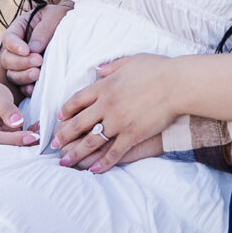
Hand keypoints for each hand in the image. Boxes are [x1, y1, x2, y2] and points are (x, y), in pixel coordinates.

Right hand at [0, 1, 73, 95]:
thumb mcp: (55, 16)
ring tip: (37, 74)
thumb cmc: (63, 18)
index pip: (8, 38)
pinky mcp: (31, 75)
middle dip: (21, 62)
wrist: (77, 28)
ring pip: (12, 74)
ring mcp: (23, 63)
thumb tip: (32, 49)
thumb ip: (43, 30)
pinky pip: (23, 86)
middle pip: (7, 59)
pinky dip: (26, 88)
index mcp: (20, 29)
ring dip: (23, 76)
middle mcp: (17, 47)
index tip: (26, 50)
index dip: (14, 46)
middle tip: (38, 61)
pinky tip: (34, 89)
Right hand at [0, 74, 39, 146]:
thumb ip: (6, 108)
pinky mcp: (7, 133)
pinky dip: (30, 133)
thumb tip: (18, 123)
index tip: (32, 137)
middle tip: (41, 135)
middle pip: (7, 146)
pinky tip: (39, 126)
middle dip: (24, 142)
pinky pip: (19, 137)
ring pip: (15, 143)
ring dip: (30, 138)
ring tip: (42, 129)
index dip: (15, 140)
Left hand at [52, 55, 179, 172]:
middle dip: (63, 136)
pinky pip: (113, 153)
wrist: (177, 83)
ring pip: (90, 141)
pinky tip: (93, 171)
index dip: (66, 110)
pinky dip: (102, 163)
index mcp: (105, 86)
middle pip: (78, 123)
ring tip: (65, 162)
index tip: (59, 118)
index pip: (77, 100)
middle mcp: (106, 105)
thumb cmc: (158, 68)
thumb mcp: (131, 61)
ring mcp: (118, 122)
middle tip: (53, 145)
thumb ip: (112, 67)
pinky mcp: (132, 135)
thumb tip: (98, 69)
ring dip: (75, 153)